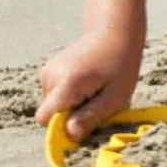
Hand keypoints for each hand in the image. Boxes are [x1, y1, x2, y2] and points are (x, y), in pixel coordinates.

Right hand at [36, 27, 143, 141]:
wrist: (115, 30)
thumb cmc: (121, 64)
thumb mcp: (115, 96)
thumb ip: (91, 117)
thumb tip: (69, 135)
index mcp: (66, 83)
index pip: (46, 119)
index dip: (62, 127)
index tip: (84, 121)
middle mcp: (51, 75)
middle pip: (50, 114)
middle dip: (70, 115)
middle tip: (95, 100)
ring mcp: (48, 70)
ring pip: (52, 104)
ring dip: (70, 104)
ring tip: (92, 88)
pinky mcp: (49, 68)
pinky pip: (53, 94)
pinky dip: (68, 94)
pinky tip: (86, 81)